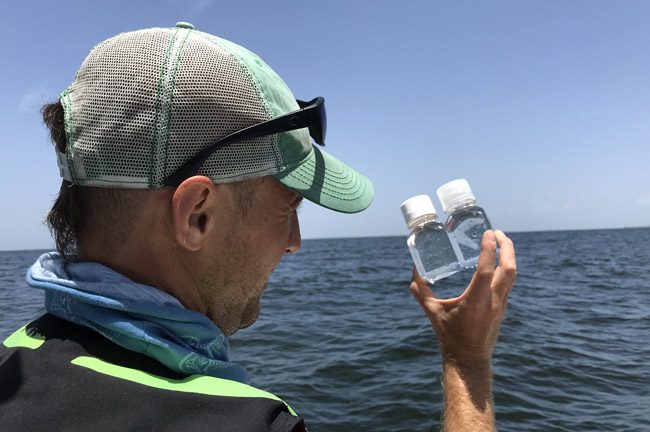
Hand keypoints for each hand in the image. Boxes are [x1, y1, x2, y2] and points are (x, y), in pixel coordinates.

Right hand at [410, 230, 515, 367]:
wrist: (468, 360)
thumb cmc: (450, 337)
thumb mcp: (433, 313)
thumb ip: (421, 292)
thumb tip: (413, 273)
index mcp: (475, 300)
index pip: (486, 270)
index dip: (489, 250)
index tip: (490, 233)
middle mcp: (492, 300)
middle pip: (509, 268)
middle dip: (507, 247)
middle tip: (498, 233)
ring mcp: (500, 304)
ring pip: (512, 275)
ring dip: (509, 256)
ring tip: (501, 242)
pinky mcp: (502, 308)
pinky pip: (508, 283)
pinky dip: (505, 268)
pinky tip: (498, 263)